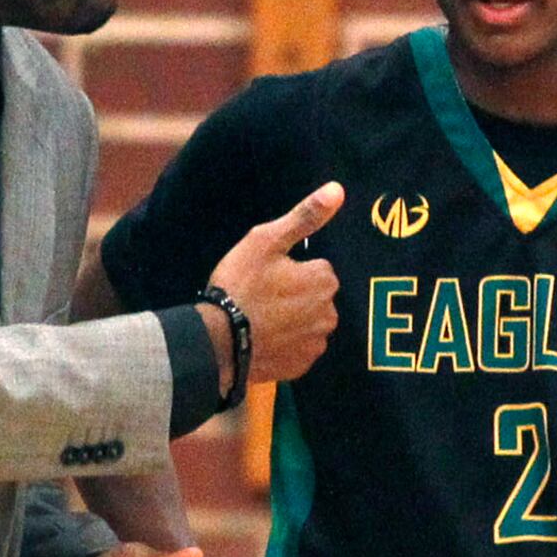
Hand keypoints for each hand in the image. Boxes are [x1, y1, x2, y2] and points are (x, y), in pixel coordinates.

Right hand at [207, 182, 345, 386]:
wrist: (218, 341)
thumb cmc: (240, 285)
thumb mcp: (266, 241)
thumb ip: (305, 217)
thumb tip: (338, 190)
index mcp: (324, 281)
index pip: (319, 269)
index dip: (293, 270)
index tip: (270, 275)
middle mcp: (329, 314)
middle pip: (317, 297)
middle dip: (298, 295)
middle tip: (264, 296)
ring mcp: (316, 343)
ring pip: (310, 323)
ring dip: (294, 320)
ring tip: (263, 318)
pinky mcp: (302, 366)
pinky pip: (300, 348)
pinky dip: (287, 344)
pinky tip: (265, 339)